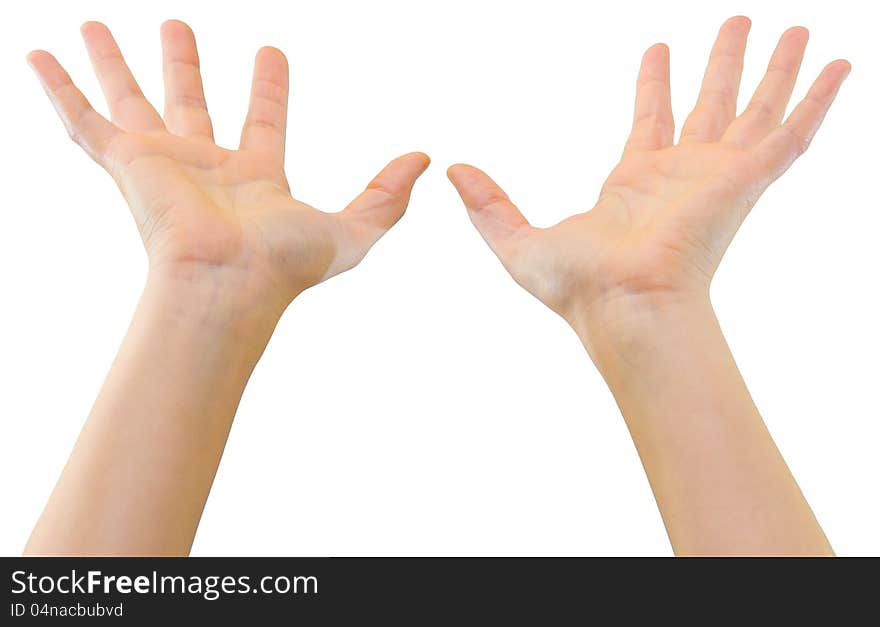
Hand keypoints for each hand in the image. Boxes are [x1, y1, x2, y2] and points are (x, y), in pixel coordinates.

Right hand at [28, 20, 428, 313]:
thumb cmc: (285, 267)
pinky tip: (38, 56)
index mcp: (253, 178)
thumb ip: (388, 195)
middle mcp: (204, 167)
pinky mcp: (124, 164)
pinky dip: (58, 90)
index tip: (271, 52)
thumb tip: (425, 159)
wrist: (226, 285)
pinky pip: (82, 119)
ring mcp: (161, 164)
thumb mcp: (355, 230)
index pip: (262, 121)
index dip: (267, 88)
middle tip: (178, 26)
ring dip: (118, 63)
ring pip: (132, 99)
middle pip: (190, 102)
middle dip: (184, 65)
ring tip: (102, 24)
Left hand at [448, 17, 847, 338]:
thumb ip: (487, 204)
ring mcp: (719, 176)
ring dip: (774, 69)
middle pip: (709, 105)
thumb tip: (452, 170)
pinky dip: (819, 99)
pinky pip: (793, 131)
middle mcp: (683, 175)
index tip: (658, 50)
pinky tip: (839, 65)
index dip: (656, 84)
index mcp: (637, 183)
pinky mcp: (747, 179)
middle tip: (734, 24)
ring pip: (755, 107)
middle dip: (722, 65)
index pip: (651, 120)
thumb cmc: (577, 289)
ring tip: (793, 30)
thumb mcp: (515, 241)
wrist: (623, 308)